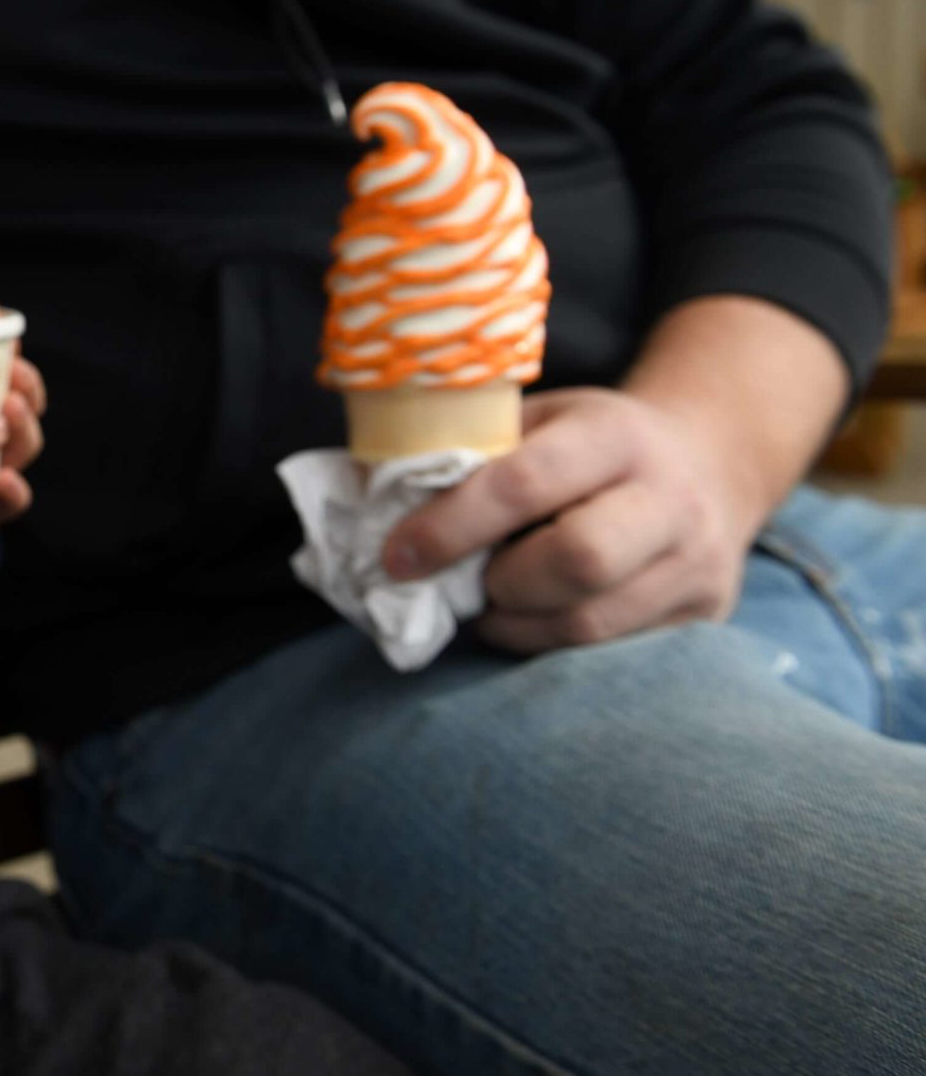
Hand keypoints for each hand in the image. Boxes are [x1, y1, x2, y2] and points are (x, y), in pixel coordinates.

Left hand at [0, 357, 47, 581]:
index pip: (2, 382)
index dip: (11, 364)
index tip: (10, 344)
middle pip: (20, 410)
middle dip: (24, 389)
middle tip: (16, 374)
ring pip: (21, 450)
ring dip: (20, 429)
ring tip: (11, 409)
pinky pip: (6, 505)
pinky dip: (11, 492)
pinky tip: (5, 479)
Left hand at [382, 387, 760, 653]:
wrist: (708, 461)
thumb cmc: (587, 444)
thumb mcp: (537, 422)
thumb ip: (469, 454)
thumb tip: (368, 499)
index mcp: (614, 434)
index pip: (525, 484)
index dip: (451, 526)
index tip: (396, 556)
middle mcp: (670, 497)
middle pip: (578, 561)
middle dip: (500, 582)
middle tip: (472, 581)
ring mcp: (696, 562)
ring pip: (589, 622)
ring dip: (517, 625)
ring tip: (492, 606)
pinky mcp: (704, 614)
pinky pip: (611, 653)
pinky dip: (551, 645)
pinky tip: (531, 622)